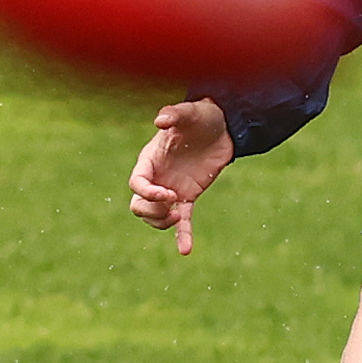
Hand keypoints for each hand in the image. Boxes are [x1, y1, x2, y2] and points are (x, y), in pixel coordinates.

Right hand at [128, 98, 232, 255]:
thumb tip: (160, 121)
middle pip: (138, 205)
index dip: (147, 193)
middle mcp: (157, 177)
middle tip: (172, 205)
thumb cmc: (203, 116)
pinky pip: (183, 221)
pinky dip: (183, 235)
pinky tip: (186, 250)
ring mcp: (171, 189)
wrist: (224, 126)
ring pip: (154, 216)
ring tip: (178, 216)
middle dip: (151, 211)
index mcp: (151, 159)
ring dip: (161, 223)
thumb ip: (175, 114)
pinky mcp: (188, 197)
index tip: (168, 195)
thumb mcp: (191, 112)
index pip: (137, 183)